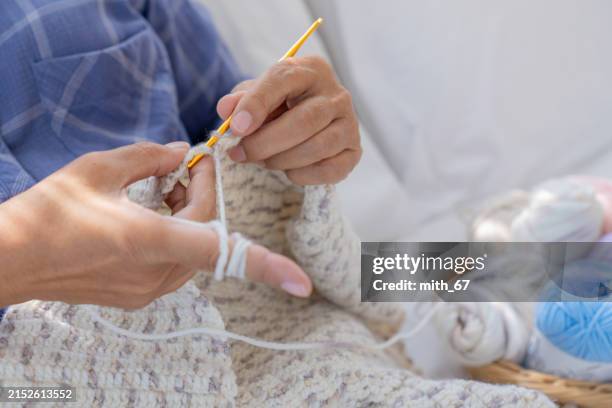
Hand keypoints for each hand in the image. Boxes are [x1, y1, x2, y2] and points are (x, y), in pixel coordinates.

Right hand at [0, 142, 311, 308]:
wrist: (9, 259)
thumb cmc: (49, 212)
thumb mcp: (98, 168)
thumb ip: (147, 158)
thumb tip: (180, 152)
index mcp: (149, 240)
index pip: (219, 250)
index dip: (266, 265)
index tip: (302, 284)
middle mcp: (155, 273)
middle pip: (207, 232)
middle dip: (204, 196)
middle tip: (185, 165)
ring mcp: (146, 290)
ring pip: (193, 249)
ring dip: (189, 216)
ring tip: (160, 188)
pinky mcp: (137, 296)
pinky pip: (174, 263)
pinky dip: (174, 236)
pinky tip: (150, 215)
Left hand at [217, 56, 361, 184]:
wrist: (311, 124)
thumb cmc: (281, 106)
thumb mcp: (258, 95)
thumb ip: (241, 100)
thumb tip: (227, 109)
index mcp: (311, 70)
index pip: (283, 80)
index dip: (257, 104)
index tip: (236, 127)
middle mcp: (337, 94)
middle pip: (304, 120)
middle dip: (266, 142)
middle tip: (240, 153)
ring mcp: (350, 124)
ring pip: (317, 147)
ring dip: (282, 160)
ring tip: (264, 161)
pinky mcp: (354, 151)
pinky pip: (330, 170)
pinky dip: (303, 175)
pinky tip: (289, 170)